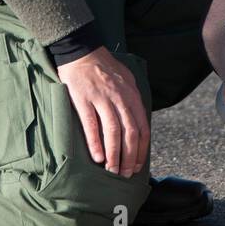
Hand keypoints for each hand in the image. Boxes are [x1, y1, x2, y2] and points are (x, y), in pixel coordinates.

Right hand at [56, 46, 149, 175]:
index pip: (142, 127)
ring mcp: (102, 99)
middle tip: (125, 174)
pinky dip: (96, 143)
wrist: (81, 51)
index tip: (138, 165)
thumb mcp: (126, 80)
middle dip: (130, 157)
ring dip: (114, 154)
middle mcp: (120, 98)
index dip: (142, 149)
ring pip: (113, 131)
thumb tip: (138, 122)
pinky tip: (97, 157)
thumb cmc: (104, 68)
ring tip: (112, 170)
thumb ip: (132, 100)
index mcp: (132, 95)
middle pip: (130, 132)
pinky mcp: (84, 100)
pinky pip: (92, 125)